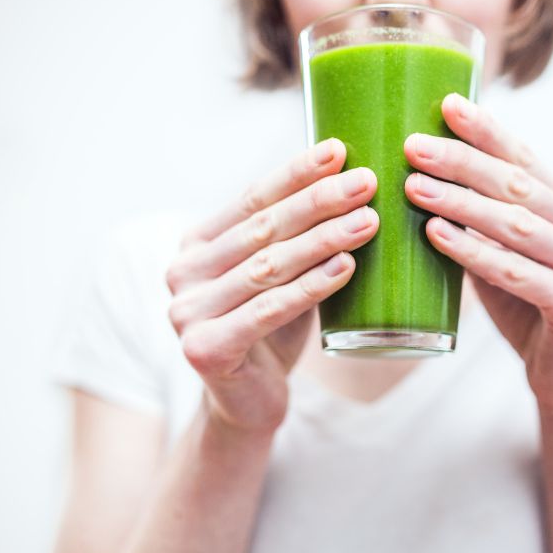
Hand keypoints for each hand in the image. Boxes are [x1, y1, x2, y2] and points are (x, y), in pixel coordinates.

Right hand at [165, 139, 377, 434]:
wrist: (248, 401)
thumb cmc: (272, 329)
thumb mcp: (281, 274)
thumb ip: (296, 236)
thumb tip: (351, 180)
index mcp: (198, 242)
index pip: (253, 198)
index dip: (296, 173)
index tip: (340, 150)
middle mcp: (183, 270)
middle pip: (263, 229)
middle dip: (319, 202)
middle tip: (366, 182)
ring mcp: (187, 311)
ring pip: (268, 266)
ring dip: (323, 239)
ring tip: (368, 221)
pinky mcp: (204, 348)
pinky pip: (267, 310)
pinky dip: (311, 286)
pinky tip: (346, 266)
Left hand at [404, 94, 552, 412]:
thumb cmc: (526, 309)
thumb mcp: (503, 255)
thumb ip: (481, 222)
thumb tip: (422, 179)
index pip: (524, 159)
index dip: (486, 131)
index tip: (446, 104)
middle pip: (517, 185)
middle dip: (462, 161)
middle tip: (413, 145)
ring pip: (515, 224)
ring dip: (459, 202)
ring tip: (412, 186)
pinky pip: (516, 272)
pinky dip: (473, 251)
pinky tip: (436, 234)